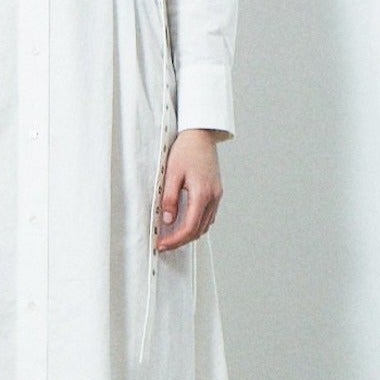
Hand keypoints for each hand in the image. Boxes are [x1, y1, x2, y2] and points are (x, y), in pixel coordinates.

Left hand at [156, 129, 222, 250]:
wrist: (201, 135)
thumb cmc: (186, 150)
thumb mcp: (171, 173)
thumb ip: (170, 198)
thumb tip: (168, 220)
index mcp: (202, 193)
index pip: (190, 227)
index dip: (175, 240)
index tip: (162, 244)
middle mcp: (213, 197)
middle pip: (199, 230)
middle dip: (181, 240)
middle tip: (164, 244)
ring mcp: (217, 195)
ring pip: (205, 225)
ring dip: (190, 234)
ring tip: (172, 236)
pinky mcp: (216, 192)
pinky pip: (208, 216)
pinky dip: (197, 224)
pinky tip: (185, 222)